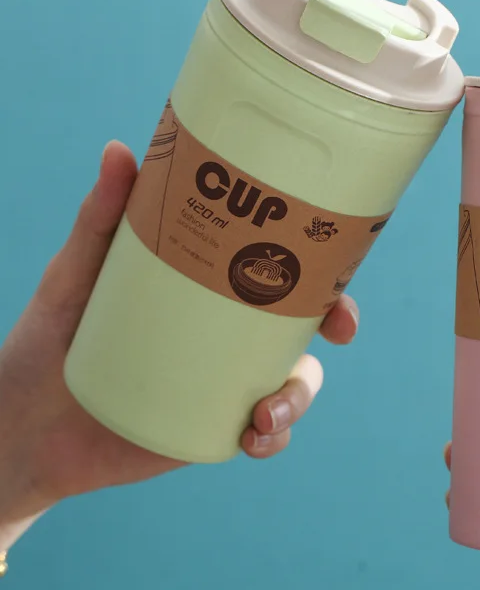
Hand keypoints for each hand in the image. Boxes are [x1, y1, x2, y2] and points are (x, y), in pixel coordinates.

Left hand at [0, 141, 358, 536]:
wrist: (22, 424)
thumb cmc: (51, 337)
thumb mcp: (78, 273)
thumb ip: (99, 217)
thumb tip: (119, 150)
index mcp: (210, 291)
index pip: (279, 271)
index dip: (321, 266)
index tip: (338, 257)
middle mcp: (227, 334)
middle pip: (303, 324)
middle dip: (335, 324)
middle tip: (339, 330)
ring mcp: (224, 382)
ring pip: (293, 383)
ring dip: (299, 397)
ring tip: (263, 414)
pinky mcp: (212, 427)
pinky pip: (264, 434)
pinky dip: (273, 438)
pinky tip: (252, 439)